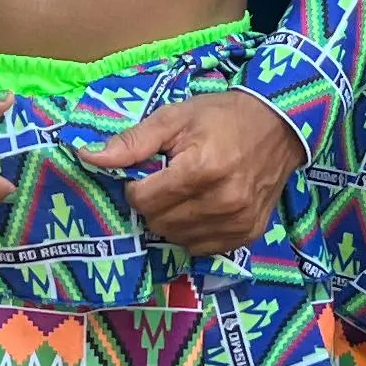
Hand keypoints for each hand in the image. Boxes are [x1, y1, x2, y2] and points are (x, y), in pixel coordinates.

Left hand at [86, 89, 304, 256]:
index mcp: (201, 169)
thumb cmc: (221, 117)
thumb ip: (132, 141)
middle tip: (167, 181)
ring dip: (171, 219)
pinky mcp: (248, 234)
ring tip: (185, 193)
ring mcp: (237, 222)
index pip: (143, 199)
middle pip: (158, 222)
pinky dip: (193, 232)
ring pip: (177, 238)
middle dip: (153, 204)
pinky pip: (202, 248)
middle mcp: (222, 202)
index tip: (150, 171)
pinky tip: (201, 208)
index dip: (137, 185)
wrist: (278, 125)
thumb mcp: (174, 118)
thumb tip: (88, 156)